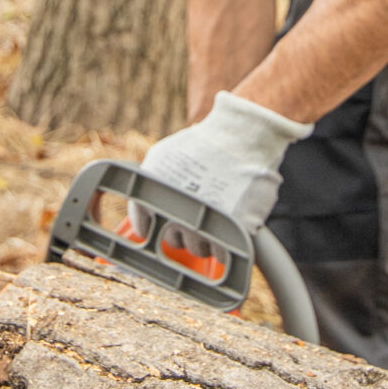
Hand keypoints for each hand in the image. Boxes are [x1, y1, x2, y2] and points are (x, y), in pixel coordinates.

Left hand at [131, 90, 313, 234]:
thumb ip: (152, 185)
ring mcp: (200, 226)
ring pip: (199, 248)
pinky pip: (223, 252)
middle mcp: (171, 215)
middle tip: (198, 213)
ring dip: (207, 238)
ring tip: (218, 216)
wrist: (243, 136)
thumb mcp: (163, 157)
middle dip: (184, 230)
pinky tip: (232, 225)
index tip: (168, 220)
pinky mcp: (228, 234)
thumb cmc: (205, 143)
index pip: (144, 227)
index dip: (157, 224)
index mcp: (149, 196)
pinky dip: (228, 243)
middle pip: (173, 240)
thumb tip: (147, 209)